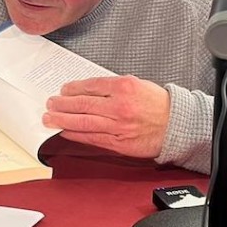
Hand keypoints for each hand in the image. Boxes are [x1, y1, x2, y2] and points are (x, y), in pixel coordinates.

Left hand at [42, 75, 169, 158]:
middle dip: (62, 104)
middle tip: (50, 103)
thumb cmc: (158, 105)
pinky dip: (76, 134)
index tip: (63, 90)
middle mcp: (119, 106)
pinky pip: (92, 138)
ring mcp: (118, 126)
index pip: (90, 86)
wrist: (176, 125)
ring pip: (84, 122)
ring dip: (63, 120)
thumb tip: (88, 90)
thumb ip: (113, 86)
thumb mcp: (137, 84)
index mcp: (124, 87)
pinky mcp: (118, 142)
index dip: (73, 88)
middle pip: (82, 104)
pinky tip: (66, 131)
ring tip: (50, 118)